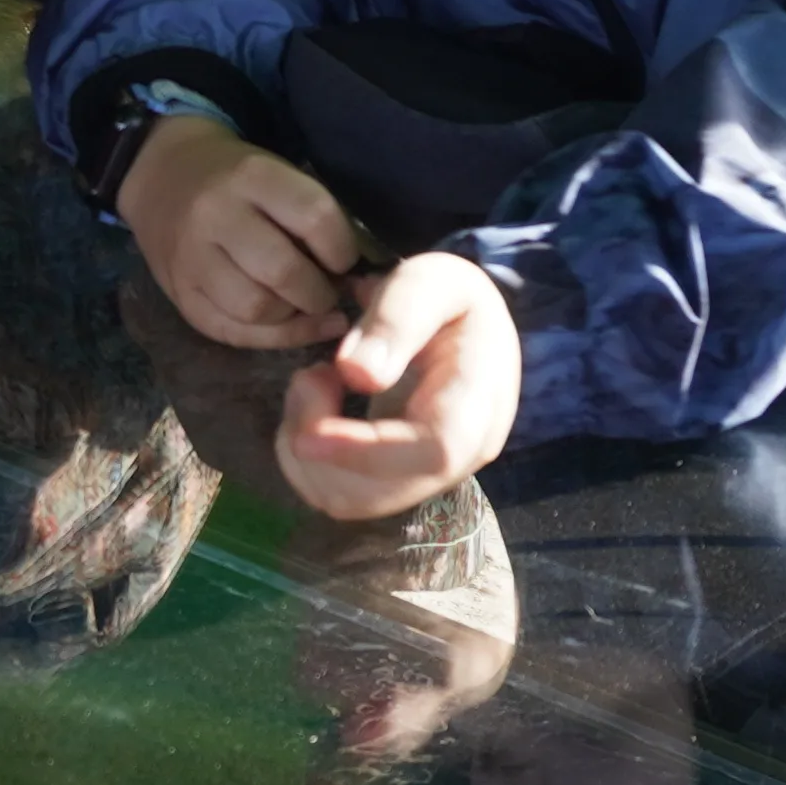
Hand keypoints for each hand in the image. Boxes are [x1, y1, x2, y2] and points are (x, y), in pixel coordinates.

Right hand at [117, 115, 365, 349]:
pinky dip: (271, 337)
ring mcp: (191, 259)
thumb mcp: (277, 174)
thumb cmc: (237, 178)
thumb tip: (357, 276)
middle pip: (284, 272)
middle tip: (327, 291)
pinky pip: (232, 333)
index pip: (315, 219)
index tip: (344, 259)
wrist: (162, 176)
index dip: (342, 250)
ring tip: (304, 306)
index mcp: (251, 177)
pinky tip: (290, 326)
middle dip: (319, 292)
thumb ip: (315, 218)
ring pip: (257, 310)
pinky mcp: (180, 295)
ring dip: (293, 318)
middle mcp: (215, 216)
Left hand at [276, 249, 517, 518]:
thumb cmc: (451, 297)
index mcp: (478, 402)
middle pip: (381, 491)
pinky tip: (317, 408)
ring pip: (351, 501)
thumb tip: (357, 375)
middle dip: (320, 441)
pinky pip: (342, 494)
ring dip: (307, 449)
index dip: (366, 452)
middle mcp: (461, 456)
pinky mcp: (398, 479)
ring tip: (315, 383)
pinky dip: (308, 459)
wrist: (467, 323)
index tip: (306, 434)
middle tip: (311, 372)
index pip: (432, 451)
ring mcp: (429, 475)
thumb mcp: (432, 283)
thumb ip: (396, 320)